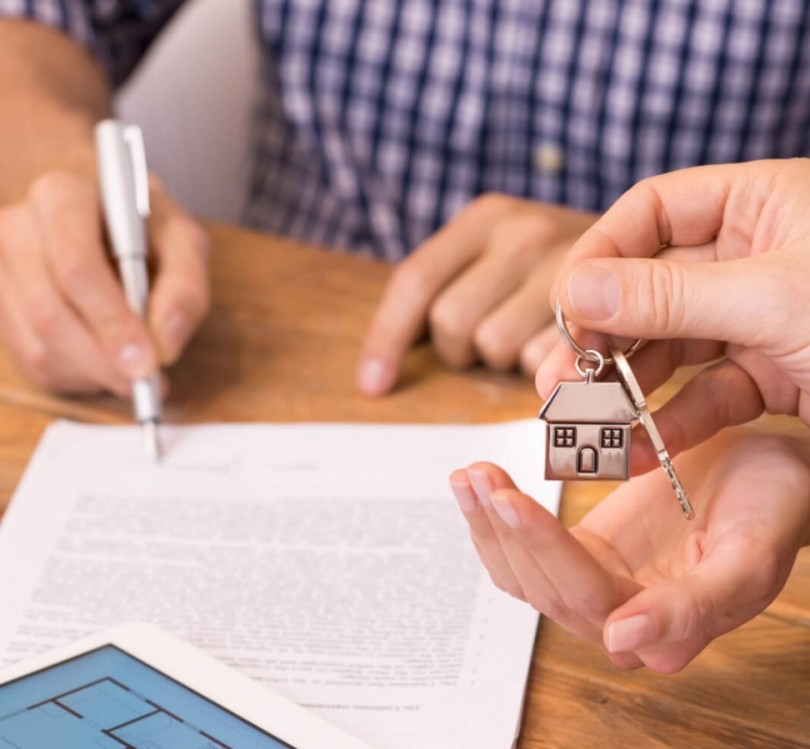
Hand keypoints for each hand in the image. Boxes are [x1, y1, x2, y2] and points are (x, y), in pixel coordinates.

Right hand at [0, 171, 209, 394]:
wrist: (111, 219)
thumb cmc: (148, 228)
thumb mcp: (184, 242)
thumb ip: (185, 289)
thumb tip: (164, 346)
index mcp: (61, 198)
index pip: (76, 267)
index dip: (111, 321)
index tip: (146, 361)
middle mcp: (16, 231)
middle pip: (51, 313)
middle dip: (105, 359)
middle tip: (146, 382)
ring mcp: (0, 273)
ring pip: (40, 345)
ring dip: (95, 373)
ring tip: (136, 372)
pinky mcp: (0, 309)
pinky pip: (35, 362)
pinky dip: (80, 377)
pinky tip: (109, 364)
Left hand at [357, 194, 596, 394]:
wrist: (652, 248)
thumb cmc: (556, 265)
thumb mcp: (500, 253)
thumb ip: (450, 286)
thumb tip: (381, 365)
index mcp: (486, 217)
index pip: (416, 281)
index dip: (387, 339)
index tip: (373, 384)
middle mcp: (523, 232)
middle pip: (451, 322)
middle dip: (458, 347)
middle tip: (485, 340)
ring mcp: (566, 268)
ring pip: (493, 346)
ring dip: (500, 357)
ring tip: (527, 338)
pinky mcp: (602, 310)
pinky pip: (540, 361)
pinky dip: (539, 366)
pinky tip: (557, 347)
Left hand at [449, 429, 809, 672]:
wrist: (770, 477)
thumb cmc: (772, 510)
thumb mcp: (749, 556)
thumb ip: (693, 608)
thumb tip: (619, 644)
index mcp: (664, 631)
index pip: (585, 595)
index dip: (543, 548)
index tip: (508, 499)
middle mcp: (620, 620)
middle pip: (542, 585)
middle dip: (504, 528)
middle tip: (476, 475)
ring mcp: (596, 586)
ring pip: (523, 572)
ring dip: (489, 523)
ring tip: (468, 475)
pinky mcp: (583, 554)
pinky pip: (527, 548)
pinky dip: (498, 518)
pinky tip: (479, 485)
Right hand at [536, 160, 809, 468]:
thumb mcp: (775, 298)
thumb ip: (667, 295)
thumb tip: (575, 290)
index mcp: (757, 203)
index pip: (651, 211)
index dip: (600, 253)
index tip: (567, 305)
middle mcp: (750, 256)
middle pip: (647, 286)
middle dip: (600, 335)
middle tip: (558, 379)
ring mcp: (757, 317)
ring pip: (669, 347)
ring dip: (625, 388)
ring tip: (582, 423)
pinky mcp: (771, 373)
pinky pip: (705, 393)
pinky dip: (671, 423)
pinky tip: (636, 450)